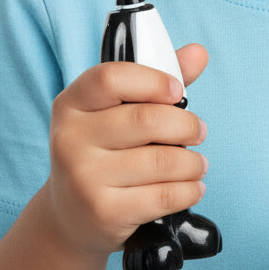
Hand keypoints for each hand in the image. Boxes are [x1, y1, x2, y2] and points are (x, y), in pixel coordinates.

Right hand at [44, 44, 209, 258]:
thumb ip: (156, 81)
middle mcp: (70, 139)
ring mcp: (84, 178)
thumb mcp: (117, 112)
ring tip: (197, 163)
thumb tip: (198, 52)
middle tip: (198, 131)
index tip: (177, 91)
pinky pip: (164, 196)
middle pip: (146, 120)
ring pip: (161, 161)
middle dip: (186, 125)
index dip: (152, 80)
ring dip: (193, 162)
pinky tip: (192, 186)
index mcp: (71, 104)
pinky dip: (189, 190)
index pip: (110, 78)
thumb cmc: (103, 152)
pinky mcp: (104, 212)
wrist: (71, 217)